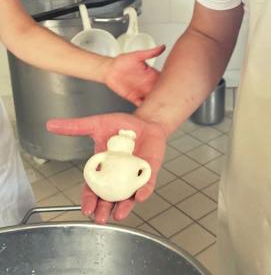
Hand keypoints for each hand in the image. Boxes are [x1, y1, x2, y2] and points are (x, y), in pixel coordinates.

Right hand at [47, 113, 166, 223]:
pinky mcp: (149, 171)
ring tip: (119, 215)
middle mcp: (118, 176)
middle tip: (100, 219)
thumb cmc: (120, 126)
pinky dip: (144, 190)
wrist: (143, 121)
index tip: (86, 210)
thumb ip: (75, 127)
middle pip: (109, 198)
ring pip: (128, 196)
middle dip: (104, 210)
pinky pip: (147, 183)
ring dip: (124, 207)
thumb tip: (51, 125)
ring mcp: (133, 175)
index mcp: (102, 169)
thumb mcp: (96, 125)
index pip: (94, 189)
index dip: (89, 200)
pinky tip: (140, 197)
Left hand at [103, 45, 165, 105]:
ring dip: (157, 103)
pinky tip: (149, 109)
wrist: (108, 70)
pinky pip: (142, 104)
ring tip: (162, 107)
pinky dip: (146, 108)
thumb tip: (162, 47)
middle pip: (160, 92)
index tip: (176, 88)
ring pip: (153, 100)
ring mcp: (142, 92)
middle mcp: (148, 84)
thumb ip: (150, 53)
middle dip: (166, 97)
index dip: (171, 85)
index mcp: (151, 75)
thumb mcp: (137, 55)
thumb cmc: (121, 62)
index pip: (164, 80)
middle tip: (171, 101)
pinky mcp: (134, 98)